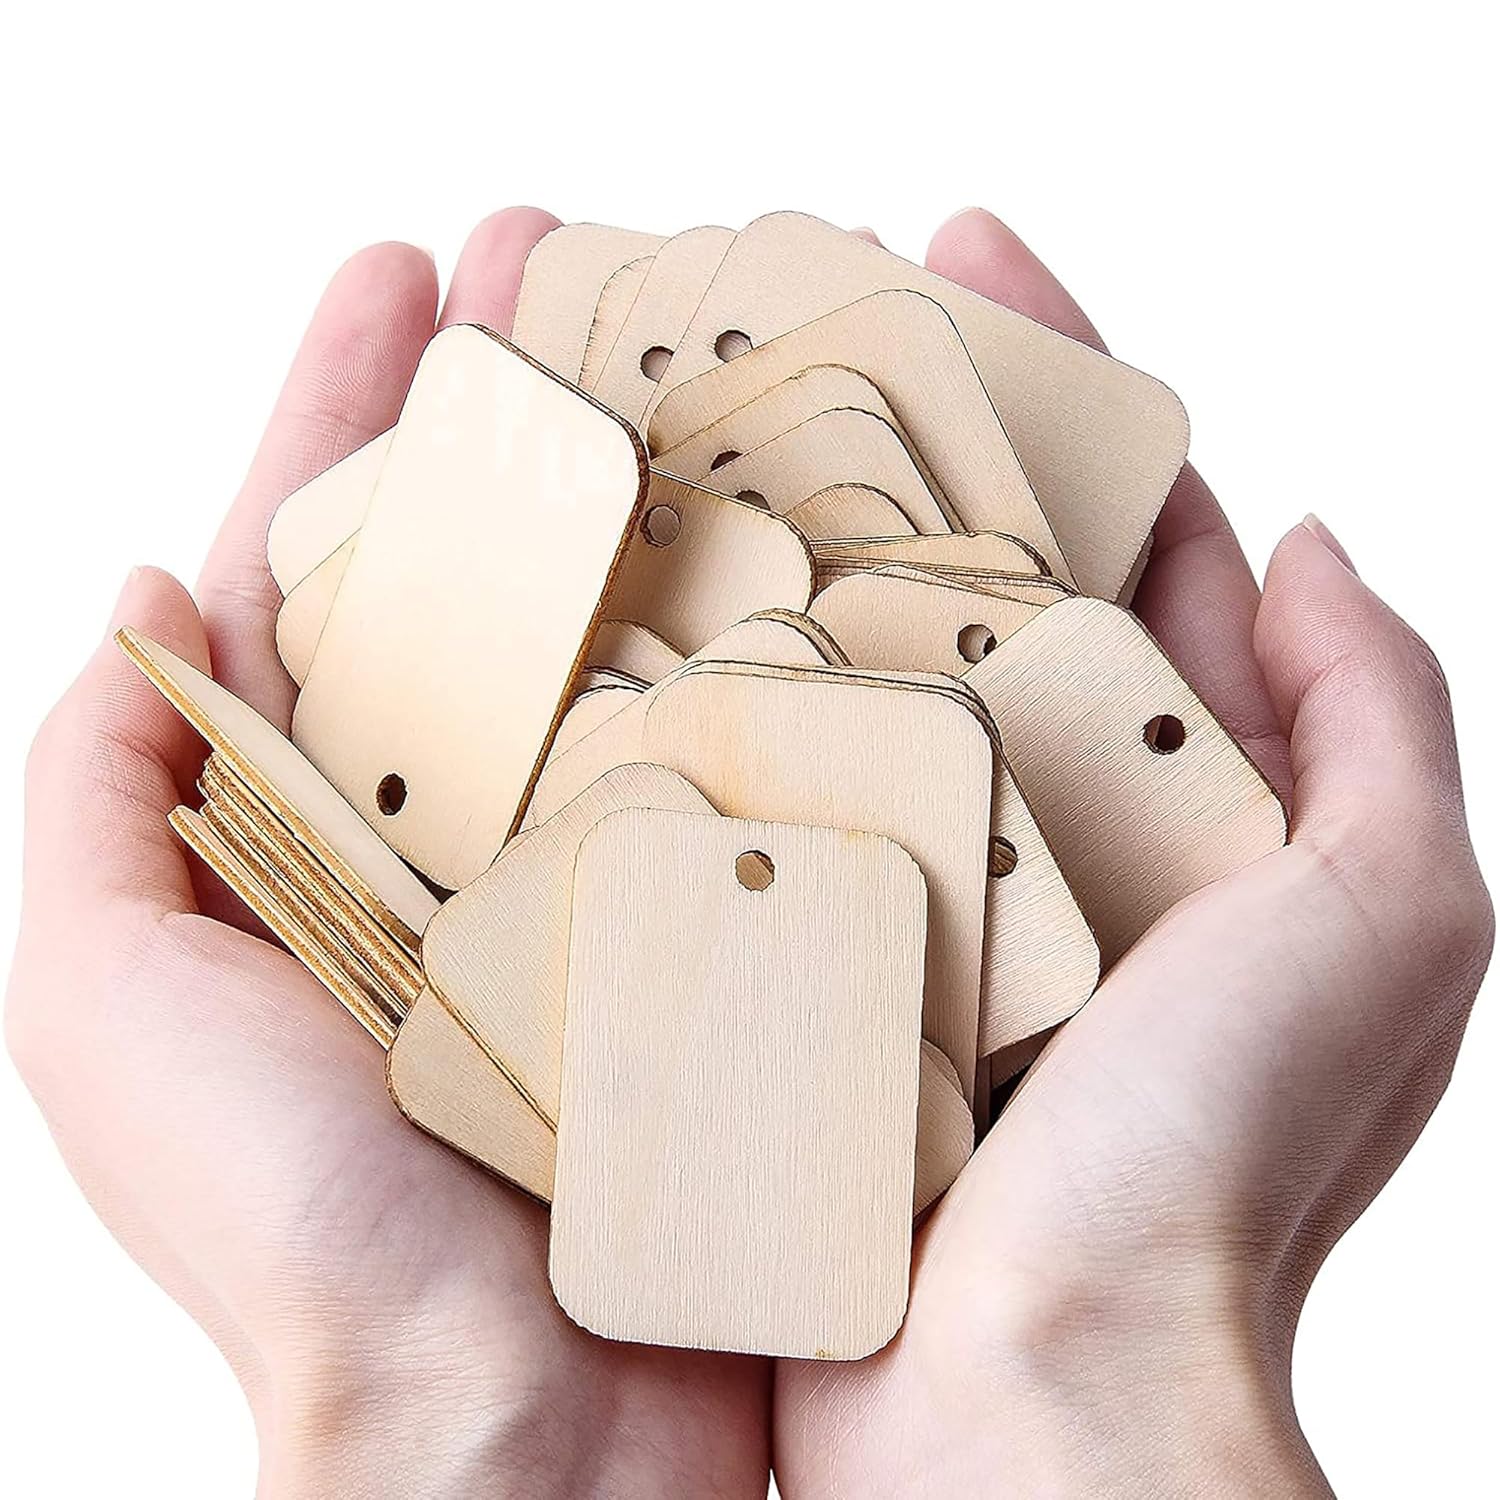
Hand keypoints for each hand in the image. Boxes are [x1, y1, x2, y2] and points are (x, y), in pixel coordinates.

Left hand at [4, 210, 769, 1498]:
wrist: (525, 1432)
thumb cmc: (303, 1230)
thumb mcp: (109, 997)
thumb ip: (96, 793)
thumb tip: (137, 584)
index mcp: (347, 808)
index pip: (346, 561)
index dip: (362, 408)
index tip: (406, 270)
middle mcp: (500, 806)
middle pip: (522, 557)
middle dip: (538, 392)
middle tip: (580, 244)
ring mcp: (638, 847)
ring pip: (660, 623)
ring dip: (682, 475)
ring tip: (723, 331)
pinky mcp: (749, 908)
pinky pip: (783, 742)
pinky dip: (806, 634)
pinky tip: (845, 522)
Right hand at [771, 211, 1493, 1496]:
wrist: (1022, 1394)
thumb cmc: (1217, 1169)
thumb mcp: (1393, 922)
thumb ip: (1375, 718)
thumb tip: (1307, 540)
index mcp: (1170, 786)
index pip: (1117, 532)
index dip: (1057, 385)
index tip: (970, 257)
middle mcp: (1026, 809)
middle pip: (959, 565)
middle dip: (892, 422)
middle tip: (800, 293)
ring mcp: (896, 864)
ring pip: (838, 656)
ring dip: (785, 530)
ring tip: (698, 400)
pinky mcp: (794, 929)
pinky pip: (751, 775)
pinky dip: (709, 685)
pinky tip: (637, 593)